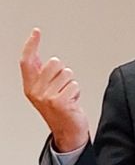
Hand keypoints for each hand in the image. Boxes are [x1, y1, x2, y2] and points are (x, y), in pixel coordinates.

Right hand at [20, 28, 89, 151]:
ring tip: (68, 97)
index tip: (36, 32)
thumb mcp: (46, 91)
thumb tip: (35, 55)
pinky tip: (72, 104)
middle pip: (54, 62)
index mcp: (30, 87)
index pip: (27, 61)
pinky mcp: (59, 102)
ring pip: (67, 73)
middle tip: (63, 89)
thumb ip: (40, 74)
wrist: (68, 133)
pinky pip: (75, 85)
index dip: (31, 45)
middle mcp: (36, 92)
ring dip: (72, 84)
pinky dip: (77, 93)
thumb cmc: (59, 111)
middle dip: (64, 73)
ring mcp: (46, 97)